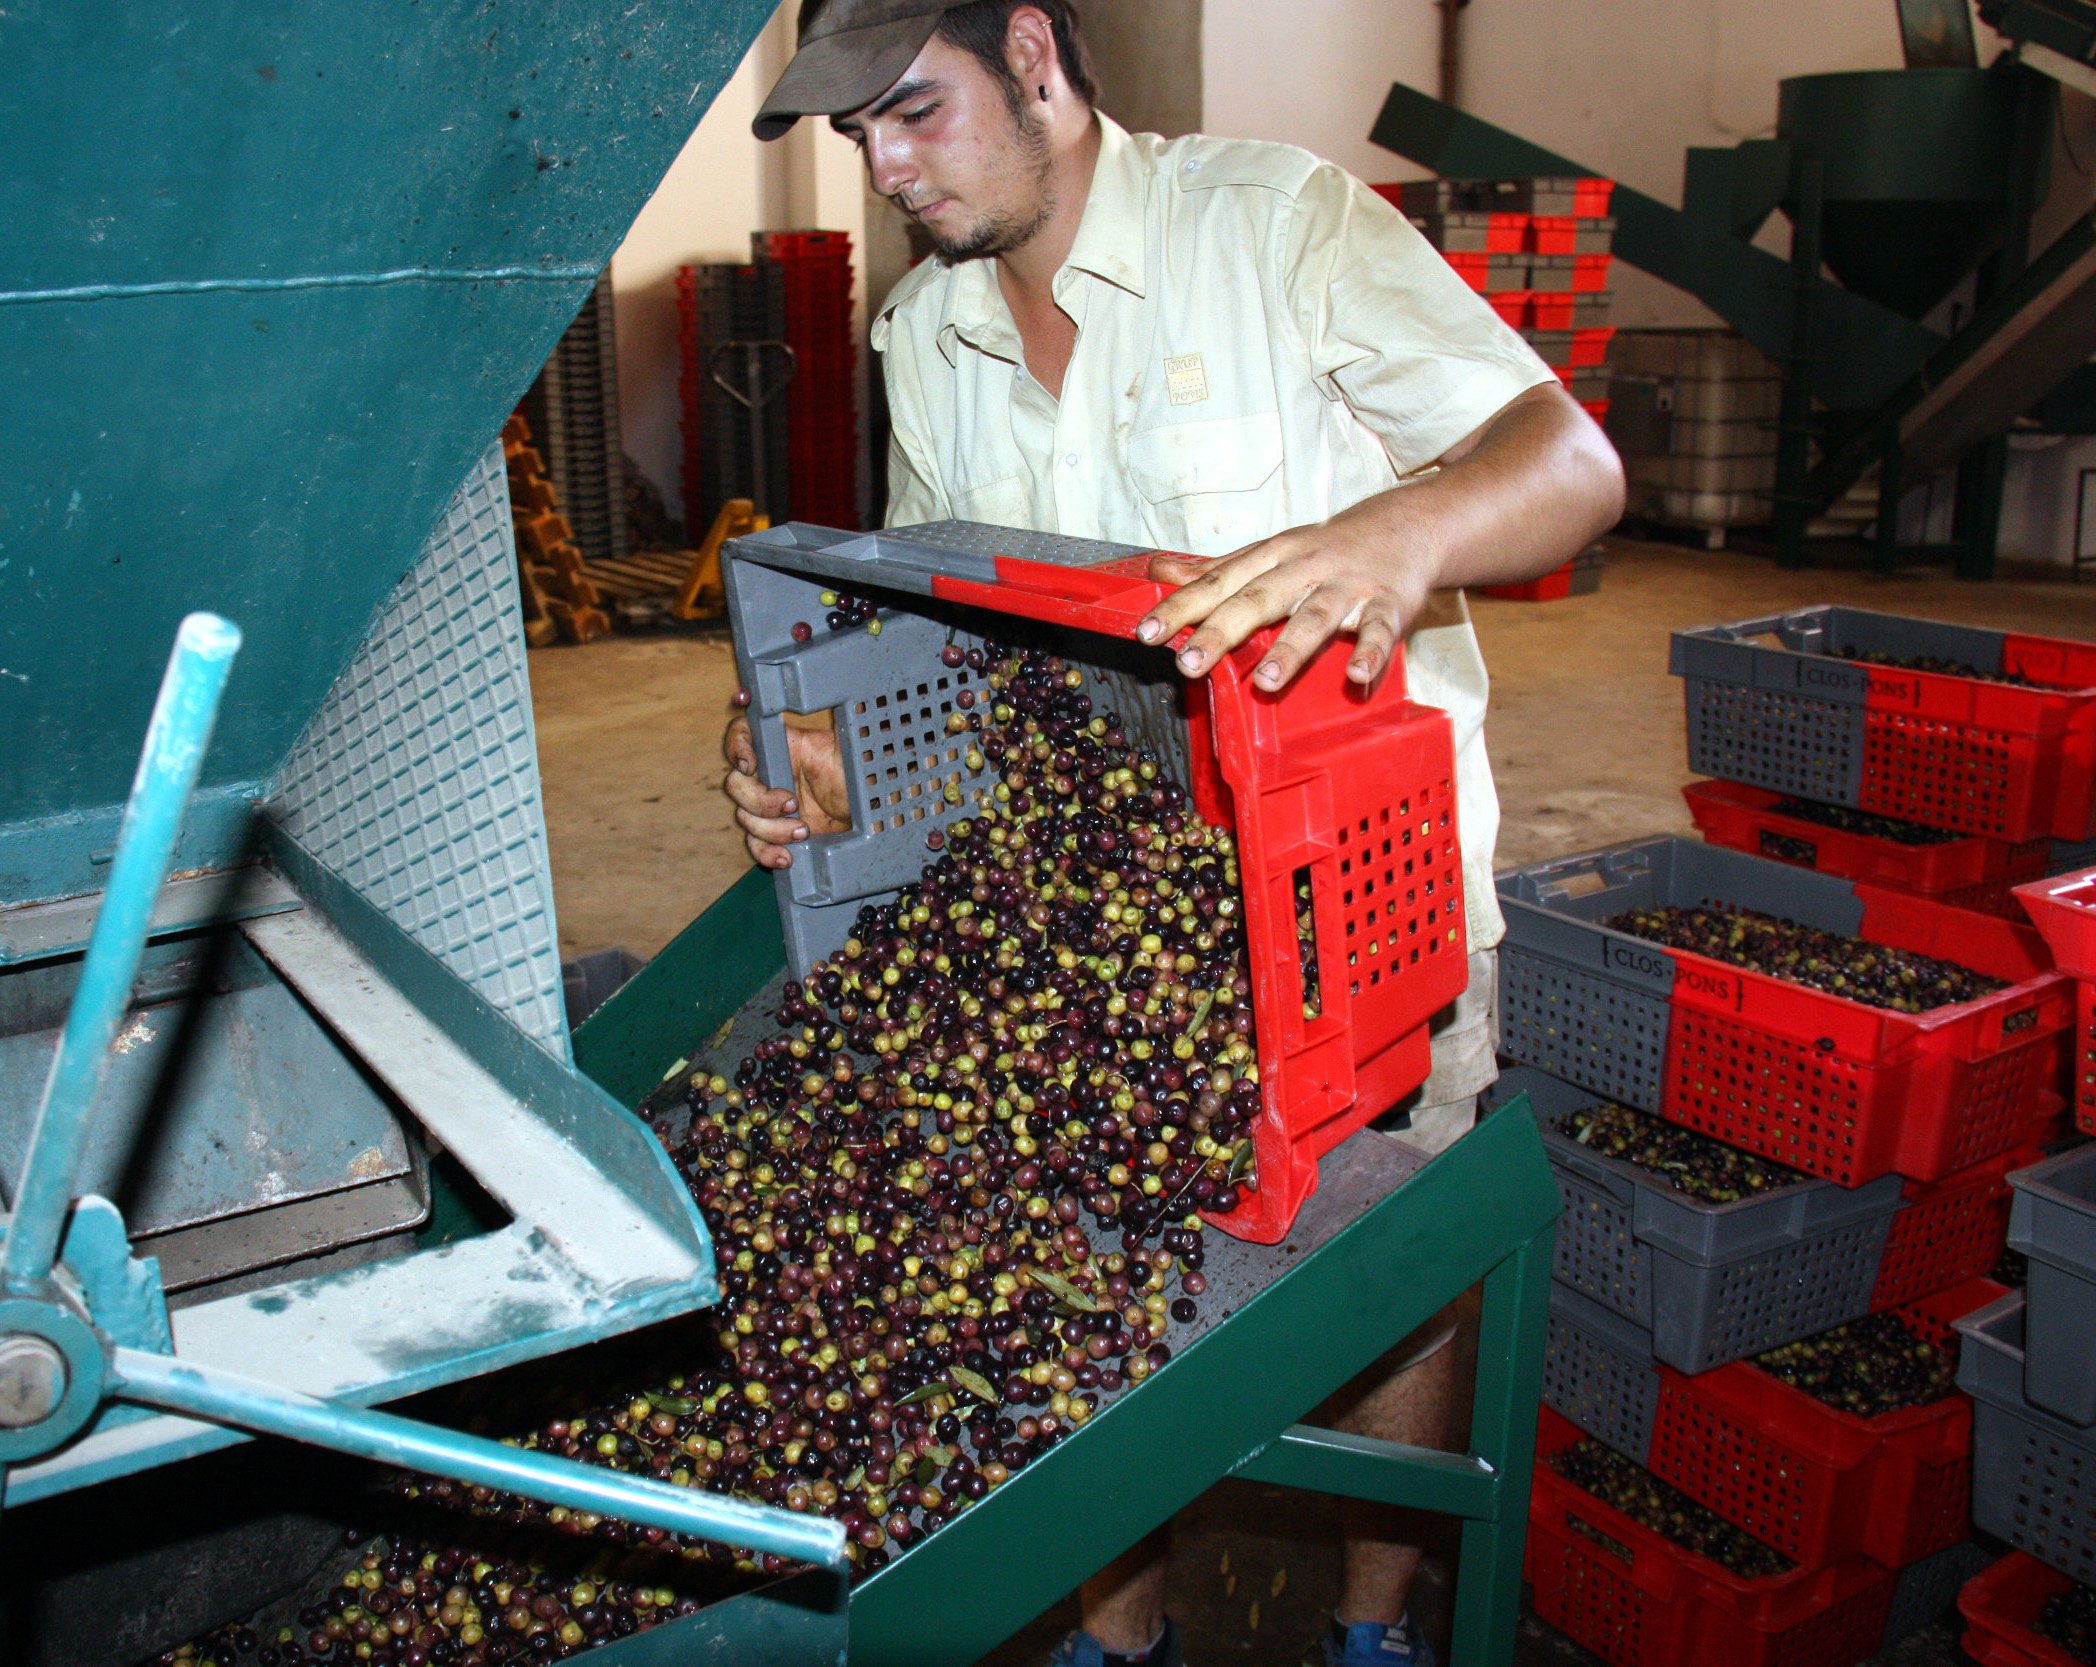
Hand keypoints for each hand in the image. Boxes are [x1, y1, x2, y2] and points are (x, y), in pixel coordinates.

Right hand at [722, 713, 850, 868]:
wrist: (874, 817)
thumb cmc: (862, 777)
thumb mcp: (849, 751)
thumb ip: (830, 734)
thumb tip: (832, 706)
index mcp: (784, 747)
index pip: (742, 736)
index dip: (736, 747)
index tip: (749, 765)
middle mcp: (771, 775)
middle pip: (737, 785)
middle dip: (760, 799)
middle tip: (792, 804)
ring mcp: (771, 807)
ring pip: (745, 818)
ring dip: (770, 830)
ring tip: (804, 831)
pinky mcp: (778, 835)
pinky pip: (756, 845)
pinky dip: (768, 854)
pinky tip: (788, 857)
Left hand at [1136, 500, 1430, 692]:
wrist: (1407, 525)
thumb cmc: (1327, 547)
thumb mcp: (1270, 551)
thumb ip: (1216, 569)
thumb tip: (1158, 572)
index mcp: (1273, 557)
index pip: (1219, 582)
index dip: (1181, 607)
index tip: (1146, 633)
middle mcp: (1306, 570)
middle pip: (1258, 600)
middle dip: (1221, 632)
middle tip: (1187, 664)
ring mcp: (1348, 588)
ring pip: (1315, 618)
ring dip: (1291, 648)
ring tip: (1266, 681)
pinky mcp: (1388, 604)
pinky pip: (1379, 630)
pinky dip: (1371, 653)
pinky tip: (1356, 676)